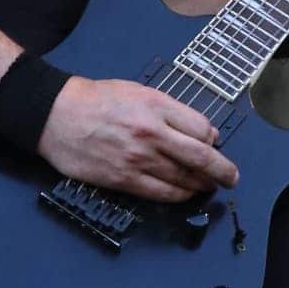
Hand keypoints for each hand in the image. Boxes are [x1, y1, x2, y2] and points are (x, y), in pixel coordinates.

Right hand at [38, 77, 239, 203]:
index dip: (213, 140)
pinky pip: (161, 193)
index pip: (202, 129)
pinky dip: (179, 196)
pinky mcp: (124, 179)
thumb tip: (201, 132)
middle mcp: (152, 133)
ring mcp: (138, 159)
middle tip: (232, 178)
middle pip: (201, 157)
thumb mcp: (137, 92)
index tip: (215, 145)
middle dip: (223, 171)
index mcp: (157, 106)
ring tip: (209, 187)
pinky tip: (186, 194)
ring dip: (202, 186)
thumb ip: (170, 110)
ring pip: (184, 179)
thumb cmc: (95, 100)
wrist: (56, 115)